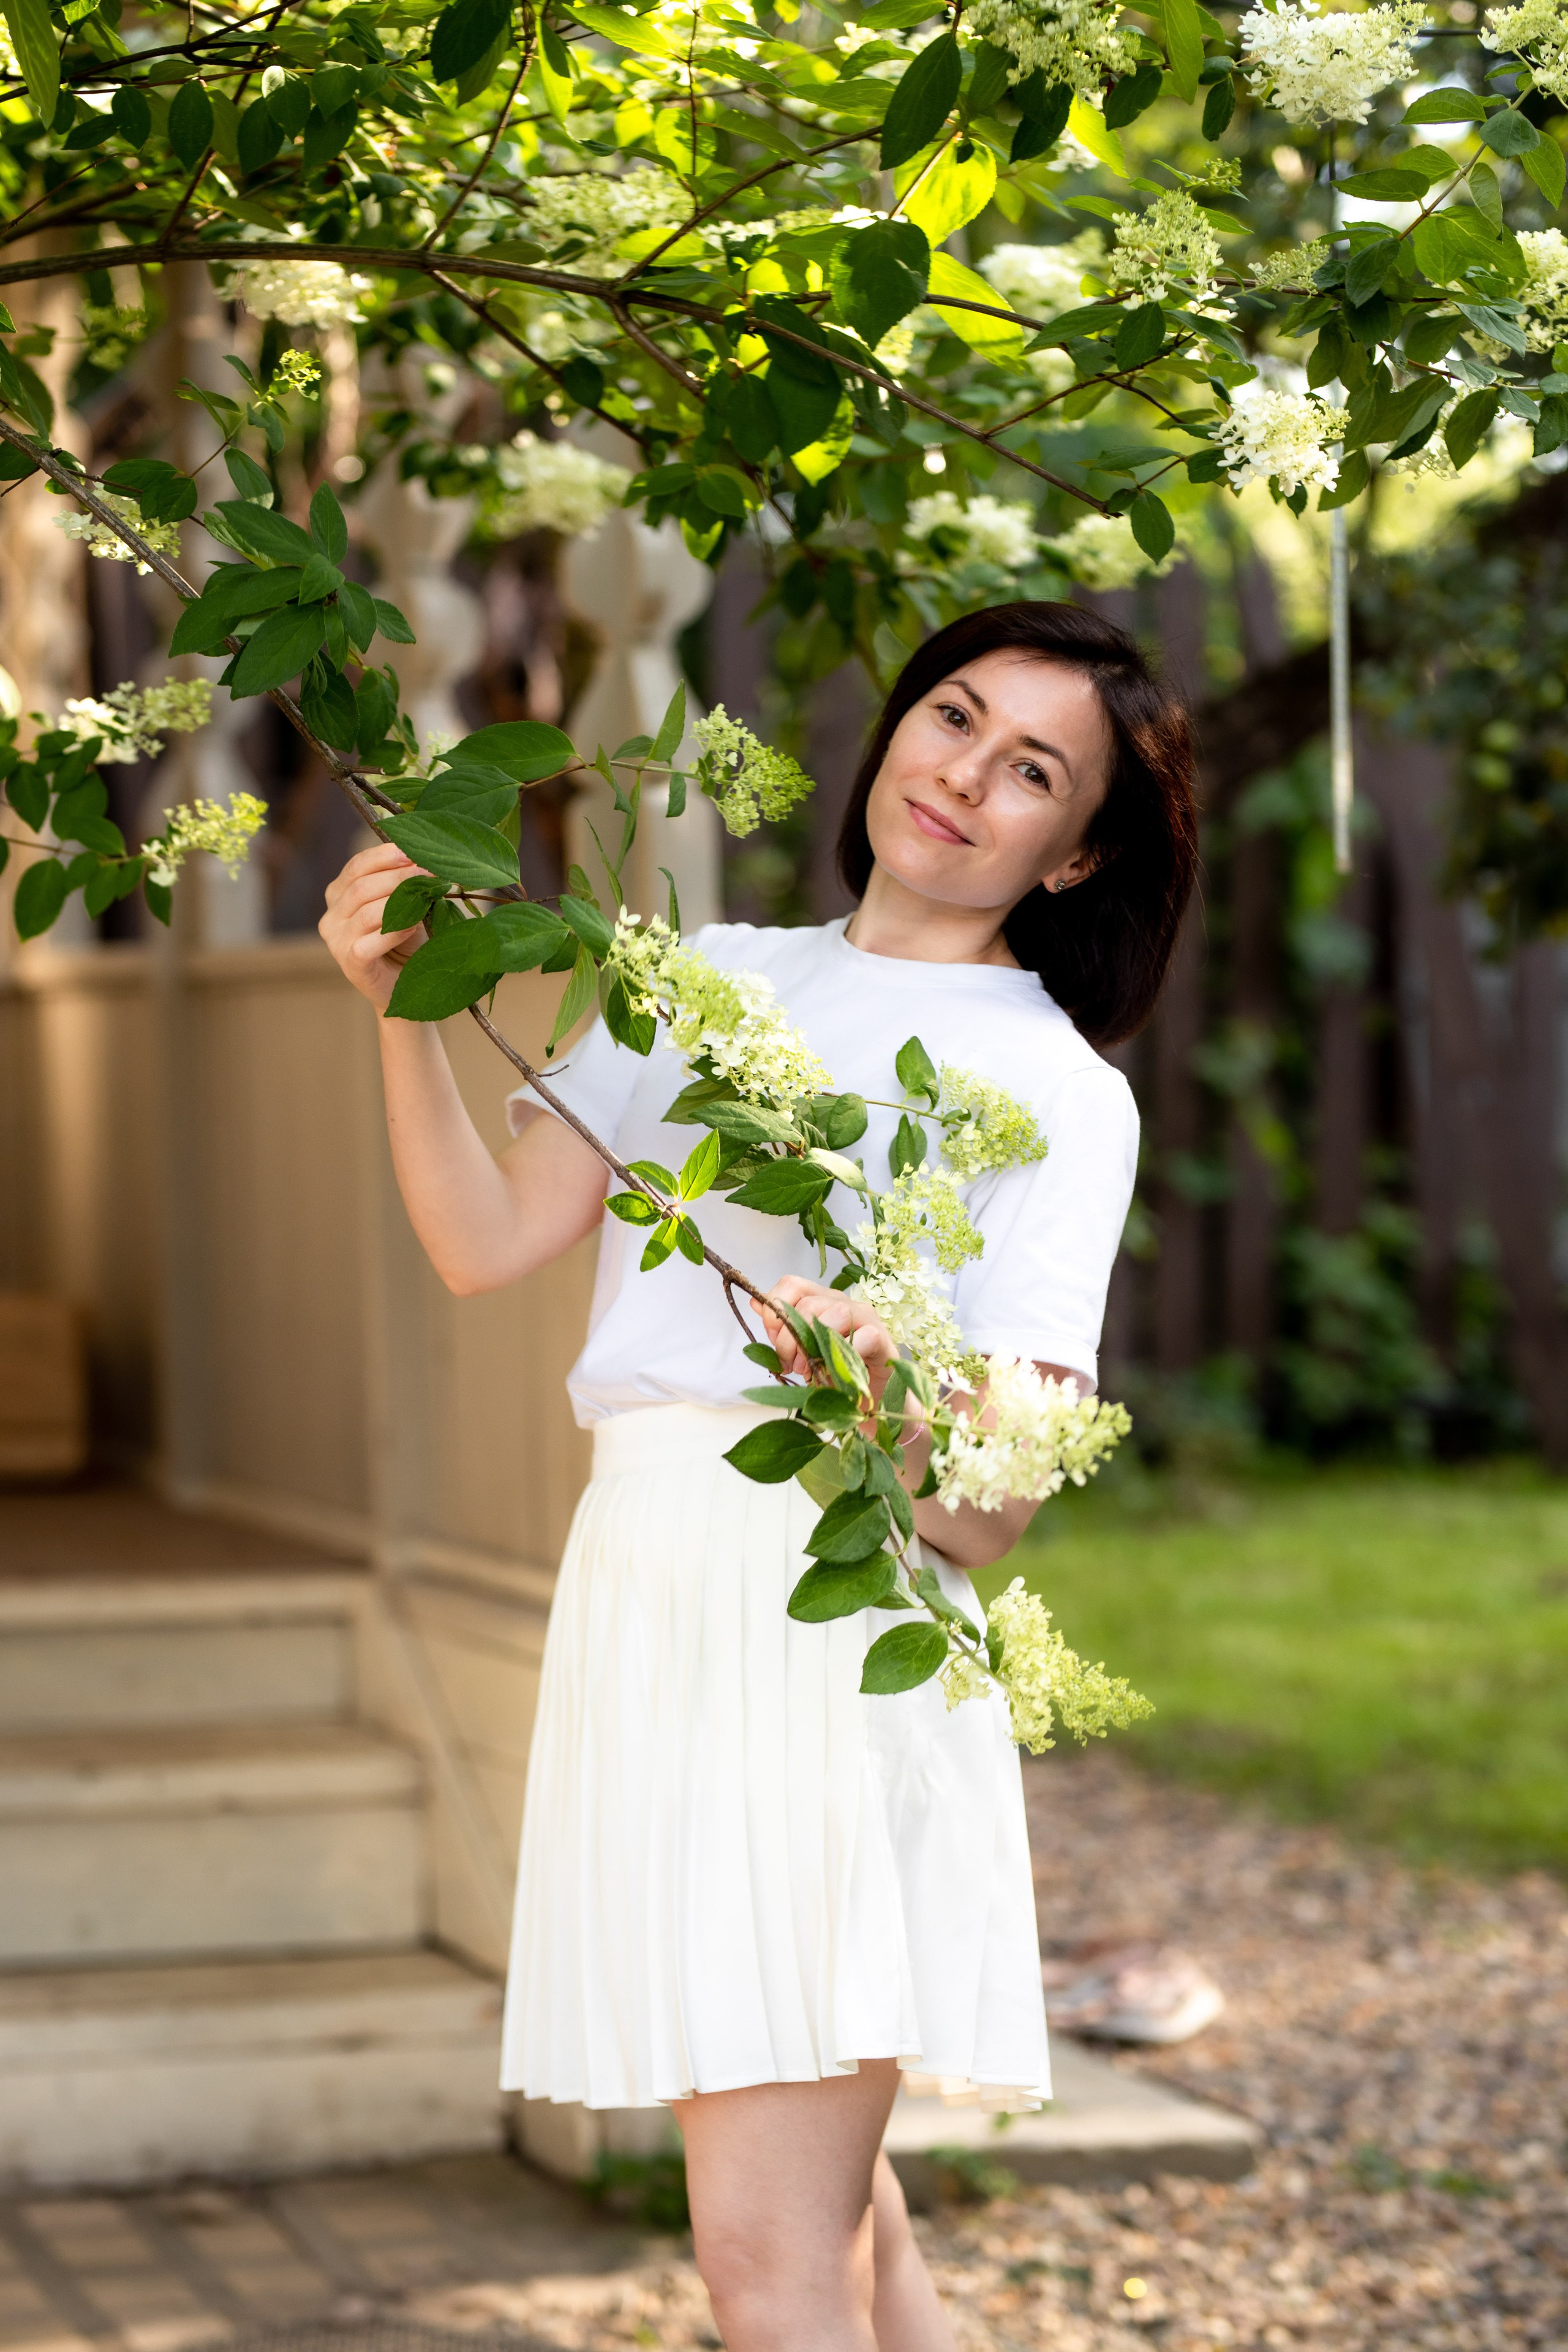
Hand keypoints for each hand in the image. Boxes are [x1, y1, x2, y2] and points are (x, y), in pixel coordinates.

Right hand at [320, 842, 428, 1013]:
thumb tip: (422, 859)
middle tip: (429, 874)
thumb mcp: (406, 906)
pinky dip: (394, 932)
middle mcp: (332, 916)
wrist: (408, 987)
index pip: (356, 866)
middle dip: (398, 877)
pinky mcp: (350, 964)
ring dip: (401, 901)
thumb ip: (405, 885)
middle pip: (361, 887)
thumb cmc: (406, 942)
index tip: (412, 852)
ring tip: (427, 897)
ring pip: (366, 912)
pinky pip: (369, 942)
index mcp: (339, 895)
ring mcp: (336, 941)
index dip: (384, 856)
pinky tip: (413, 925)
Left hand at [759, 1275, 896, 1406]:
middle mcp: (843, 1302)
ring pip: (836, 1313)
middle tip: (789, 1364)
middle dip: (790, 1337)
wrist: (869, 1398)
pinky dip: (845, 1353)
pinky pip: (865, 1336)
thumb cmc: (834, 1371)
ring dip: (814, 1345)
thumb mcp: (801, 1350)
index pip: (792, 1284)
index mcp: (821, 1300)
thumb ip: (783, 1329)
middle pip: (808, 1303)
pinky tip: (835, 1370)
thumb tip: (755, 1303)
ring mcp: (865, 1318)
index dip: (775, 1309)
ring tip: (807, 1370)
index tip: (772, 1338)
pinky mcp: (882, 1339)